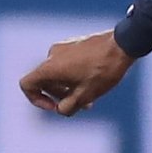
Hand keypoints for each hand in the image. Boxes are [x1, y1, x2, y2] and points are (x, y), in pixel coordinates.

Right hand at [19, 30, 133, 115]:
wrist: (124, 44)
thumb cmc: (104, 70)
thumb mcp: (85, 96)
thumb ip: (67, 107)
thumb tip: (62, 109)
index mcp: (50, 67)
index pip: (27, 84)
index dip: (36, 99)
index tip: (55, 106)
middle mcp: (53, 55)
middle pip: (46, 81)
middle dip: (60, 97)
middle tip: (81, 106)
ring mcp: (65, 46)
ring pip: (59, 73)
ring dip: (70, 88)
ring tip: (90, 99)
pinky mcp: (76, 43)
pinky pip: (68, 63)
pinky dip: (75, 76)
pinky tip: (94, 83)